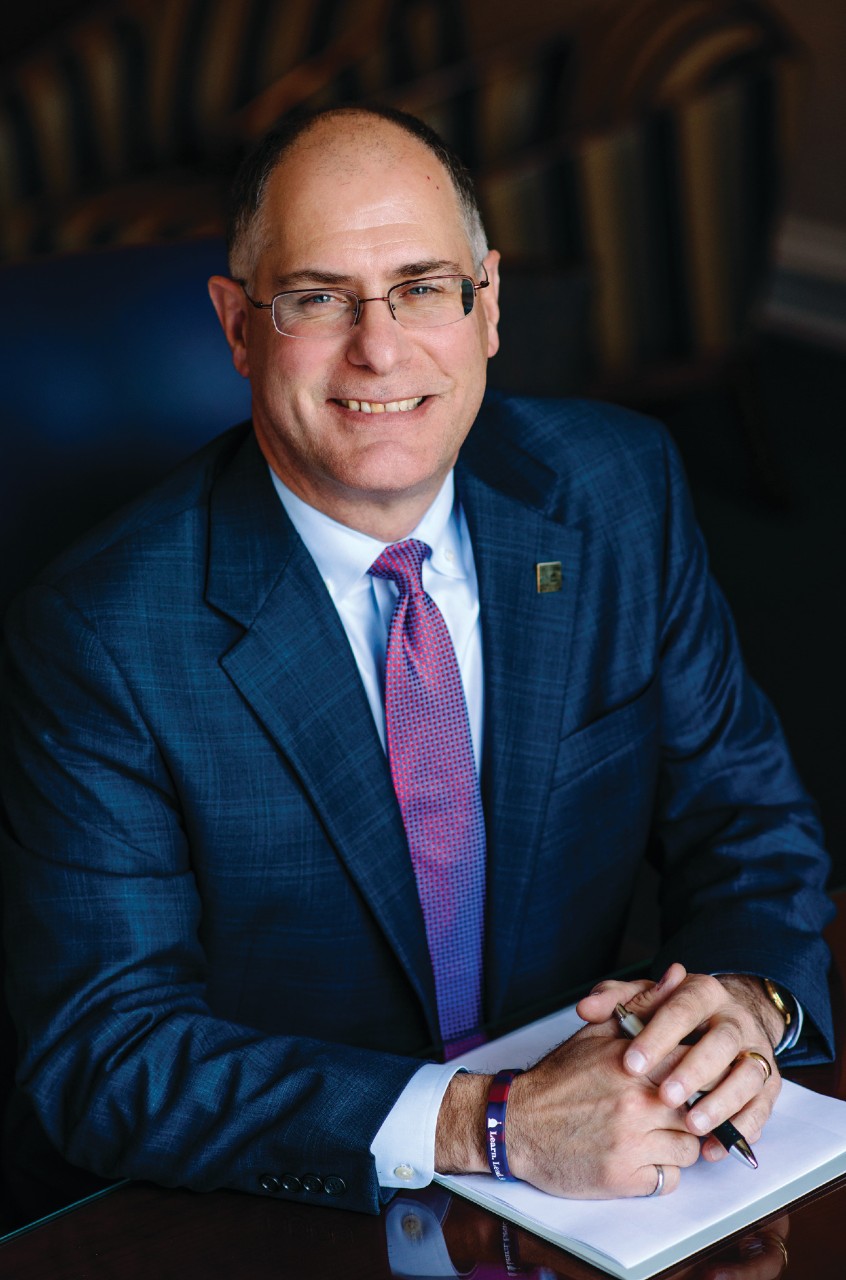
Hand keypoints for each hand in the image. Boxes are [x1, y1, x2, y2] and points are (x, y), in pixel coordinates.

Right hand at [435, 1018, 699, 1197]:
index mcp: (634, 1062)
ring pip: (690, 1147)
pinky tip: (642, 1156)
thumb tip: (679, 975)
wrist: (515, 1123)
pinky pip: (670, 1180)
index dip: (702, 1071)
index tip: (697, 1076)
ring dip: (678, 1142)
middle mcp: (637, 1102)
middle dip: (695, 1108)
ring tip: (654, 1133)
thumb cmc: (558, 1079)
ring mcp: (631, 1143)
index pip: (698, 1063)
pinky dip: (661, 1171)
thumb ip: (643, 1004)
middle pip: (701, 1107)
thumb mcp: (597, 1031)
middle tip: (680, 1108)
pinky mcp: (623, 1179)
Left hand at [577, 964, 781, 1160]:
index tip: (631, 1063)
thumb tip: (586, 1008)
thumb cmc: (671, 1017)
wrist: (720, 1022)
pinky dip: (741, 1129)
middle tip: (665, 1097)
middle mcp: (735, 1019)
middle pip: (722, 1041)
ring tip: (693, 1126)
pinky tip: (714, 1147)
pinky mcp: (769, 1084)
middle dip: (694, 1070)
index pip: (683, 1008)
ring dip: (722, 1102)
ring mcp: (756, 1051)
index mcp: (704, 992)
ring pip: (749, 1075)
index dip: (658, 1035)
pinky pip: (762, 1109)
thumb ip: (614, 1001)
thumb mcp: (643, 1001)